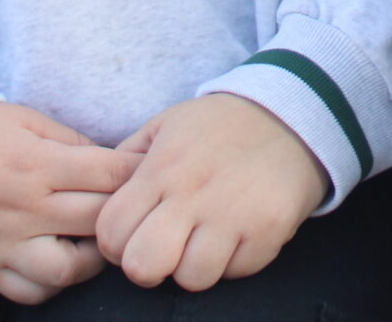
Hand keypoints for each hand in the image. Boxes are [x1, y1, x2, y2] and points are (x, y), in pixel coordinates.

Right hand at [0, 101, 143, 303]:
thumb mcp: (29, 122)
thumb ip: (74, 142)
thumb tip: (117, 165)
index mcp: (36, 164)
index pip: (109, 174)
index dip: (140, 174)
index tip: (157, 172)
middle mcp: (22, 208)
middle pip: (97, 220)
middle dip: (127, 213)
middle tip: (138, 207)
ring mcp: (3, 244)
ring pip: (68, 269)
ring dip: (93, 258)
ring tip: (97, 240)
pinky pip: (30, 293)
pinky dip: (54, 284)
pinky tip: (64, 262)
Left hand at [94, 92, 329, 290]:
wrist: (293, 114)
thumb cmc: (220, 125)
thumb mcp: (166, 125)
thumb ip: (126, 161)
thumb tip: (98, 196)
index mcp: (162, 167)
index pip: (110, 232)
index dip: (114, 244)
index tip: (133, 235)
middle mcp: (194, 193)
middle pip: (143, 266)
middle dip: (147, 266)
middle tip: (164, 249)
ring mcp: (234, 214)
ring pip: (192, 278)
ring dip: (195, 266)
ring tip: (205, 240)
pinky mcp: (270, 229)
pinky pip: (238, 271)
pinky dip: (235, 260)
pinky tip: (238, 233)